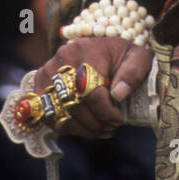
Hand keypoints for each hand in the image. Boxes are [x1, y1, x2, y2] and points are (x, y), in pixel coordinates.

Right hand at [28, 37, 153, 140]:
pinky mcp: (41, 84)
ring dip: (82, 129)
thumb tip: (118, 94)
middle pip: (74, 103)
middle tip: (110, 127)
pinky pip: (49, 115)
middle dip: (95, 122)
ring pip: (59, 112)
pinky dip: (67, 127)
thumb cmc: (121, 56)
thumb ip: (132, 73)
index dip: (106, 112)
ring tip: (100, 130)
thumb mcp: (137, 58)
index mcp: (87, 49)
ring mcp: (48, 71)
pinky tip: (85, 128)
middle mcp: (63, 58)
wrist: (103, 49)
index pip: (91, 90)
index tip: (119, 119)